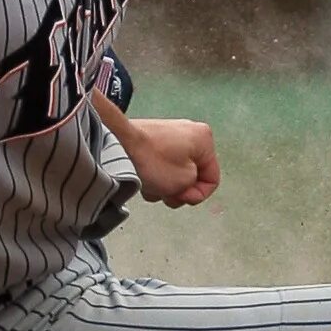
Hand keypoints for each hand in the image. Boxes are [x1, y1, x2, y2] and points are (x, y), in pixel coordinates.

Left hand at [89, 90, 219, 207]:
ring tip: (151, 184)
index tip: (182, 197)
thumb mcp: (184, 181)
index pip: (212, 178)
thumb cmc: (152, 160)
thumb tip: (185, 186)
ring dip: (163, 186)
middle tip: (166, 193)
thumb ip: (194, 188)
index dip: (198, 194)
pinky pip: (159, 166)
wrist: (118, 142)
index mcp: (204, 139)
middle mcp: (189, 133)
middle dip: (179, 190)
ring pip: (174, 174)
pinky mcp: (150, 140)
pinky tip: (142, 178)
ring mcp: (168, 136)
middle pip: (192, 176)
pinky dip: (152, 176)